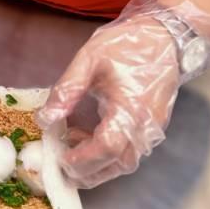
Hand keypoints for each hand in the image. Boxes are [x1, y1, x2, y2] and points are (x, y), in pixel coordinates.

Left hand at [36, 0, 209, 188]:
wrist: (163, 37)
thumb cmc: (126, 44)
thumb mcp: (88, 59)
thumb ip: (67, 90)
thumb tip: (45, 118)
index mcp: (131, 108)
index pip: (108, 147)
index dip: (83, 159)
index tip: (60, 158)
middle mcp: (147, 126)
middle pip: (119, 164)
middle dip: (88, 171)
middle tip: (59, 163)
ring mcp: (153, 129)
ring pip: (126, 162)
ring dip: (97, 165)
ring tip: (69, 149)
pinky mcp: (152, 128)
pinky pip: (130, 152)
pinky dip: (108, 155)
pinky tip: (87, 138)